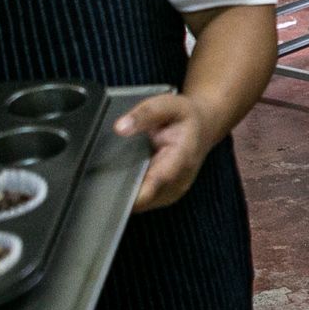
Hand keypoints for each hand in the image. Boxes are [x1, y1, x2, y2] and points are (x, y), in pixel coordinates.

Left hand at [115, 92, 215, 212]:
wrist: (204, 127)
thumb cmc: (185, 117)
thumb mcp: (168, 105)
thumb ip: (144, 114)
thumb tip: (120, 127)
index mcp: (182, 158)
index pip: (155, 182)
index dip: (130, 189)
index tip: (108, 188)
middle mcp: (180, 180)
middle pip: (144, 198)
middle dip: (122, 189)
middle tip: (103, 172)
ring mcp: (174, 192)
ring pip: (141, 204)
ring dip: (126, 192)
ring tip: (117, 171)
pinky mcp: (167, 197)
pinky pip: (144, 202)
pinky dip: (132, 193)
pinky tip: (127, 176)